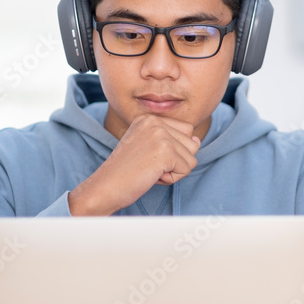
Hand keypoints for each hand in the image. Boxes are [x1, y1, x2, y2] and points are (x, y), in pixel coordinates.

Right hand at [68, 115, 200, 215]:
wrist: (106, 186)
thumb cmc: (125, 171)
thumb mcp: (147, 147)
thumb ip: (171, 140)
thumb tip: (197, 141)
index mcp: (149, 118)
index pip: (185, 131)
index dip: (173, 151)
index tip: (149, 157)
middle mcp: (155, 121)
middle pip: (191, 143)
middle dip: (176, 160)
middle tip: (150, 165)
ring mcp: (160, 135)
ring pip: (191, 157)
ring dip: (174, 170)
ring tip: (151, 170)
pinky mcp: (165, 151)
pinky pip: (186, 169)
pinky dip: (172, 179)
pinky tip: (152, 176)